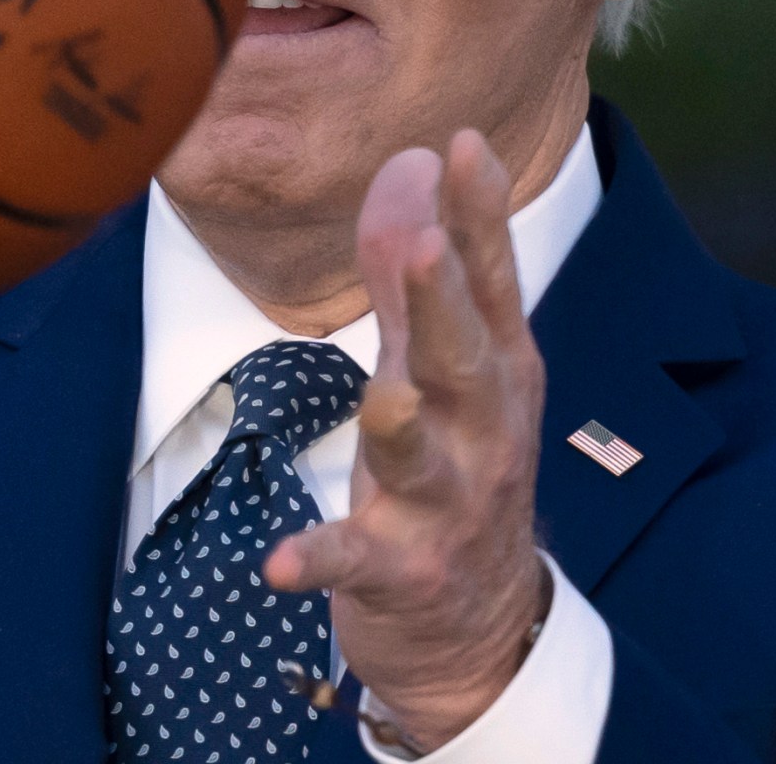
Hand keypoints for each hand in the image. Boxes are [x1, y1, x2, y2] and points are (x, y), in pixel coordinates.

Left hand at [264, 130, 550, 747]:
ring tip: (383, 401)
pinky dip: (320, 561)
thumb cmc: (454, 468)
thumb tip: (408, 162)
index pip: (490, 284)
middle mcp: (484, 433)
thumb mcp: (435, 366)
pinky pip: (359, 563)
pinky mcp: (403, 573)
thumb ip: (413, 272)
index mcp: (495, 372)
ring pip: (425, 462)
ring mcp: (448, 508)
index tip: (466, 145)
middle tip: (426, 244)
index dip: (480, 218)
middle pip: (465, 361)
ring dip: (403, 430)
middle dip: (445, 303)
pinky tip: (279, 562)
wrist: (482, 630)